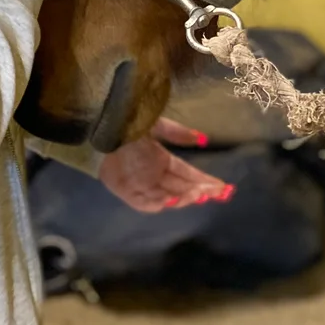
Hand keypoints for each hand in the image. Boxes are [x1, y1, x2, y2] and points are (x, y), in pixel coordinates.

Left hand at [98, 118, 233, 212]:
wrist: (100, 125)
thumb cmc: (127, 122)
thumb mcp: (156, 124)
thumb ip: (178, 133)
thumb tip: (202, 139)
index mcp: (160, 160)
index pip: (187, 174)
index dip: (204, 181)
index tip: (223, 188)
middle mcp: (152, 174)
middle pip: (180, 187)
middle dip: (200, 191)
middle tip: (219, 194)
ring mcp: (139, 184)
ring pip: (166, 197)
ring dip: (184, 197)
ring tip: (199, 193)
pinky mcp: (124, 190)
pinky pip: (144, 202)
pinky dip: (159, 202)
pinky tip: (174, 199)